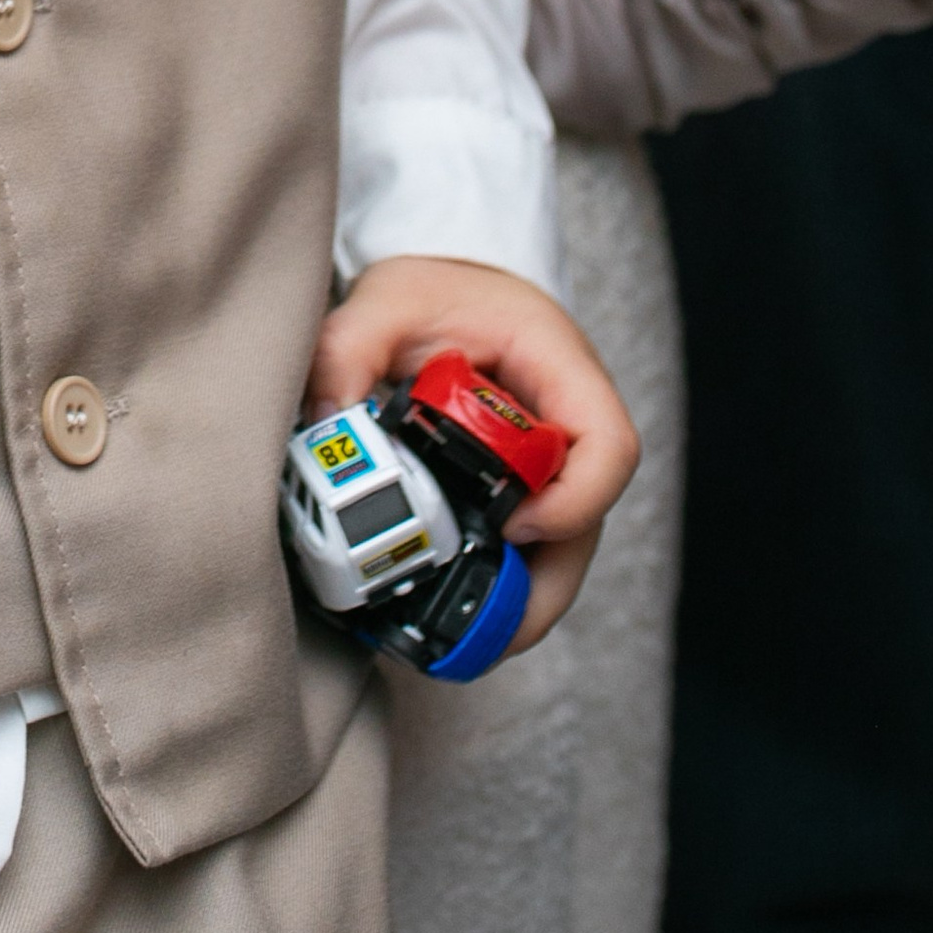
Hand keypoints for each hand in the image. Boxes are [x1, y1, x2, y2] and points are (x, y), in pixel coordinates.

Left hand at [307, 257, 638, 655]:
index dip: (575, 500)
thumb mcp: (385, 300)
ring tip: (458, 648)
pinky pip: (523, 551)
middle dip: (543, 590)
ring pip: (557, 553)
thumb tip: (323, 421)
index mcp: (561, 370)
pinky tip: (444, 615)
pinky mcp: (519, 492)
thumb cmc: (431, 287)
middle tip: (485, 636)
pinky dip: (494, 586)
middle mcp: (569, 428)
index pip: (609, 446)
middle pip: (586, 524)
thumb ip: (348, 347)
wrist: (440, 283)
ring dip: (518, 604)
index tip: (517, 525)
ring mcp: (550, 467)